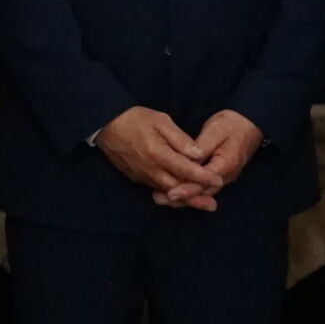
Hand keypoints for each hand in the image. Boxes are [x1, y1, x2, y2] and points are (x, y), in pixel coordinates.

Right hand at [99, 106, 213, 201]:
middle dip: (196, 197)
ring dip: (185, 199)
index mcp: (158, 154)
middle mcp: (151, 170)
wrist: (106, 125)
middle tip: (213, 204)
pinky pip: (158, 188)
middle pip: (177, 188)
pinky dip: (171, 193)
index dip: (202, 177)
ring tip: (202, 203)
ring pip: (167, 192)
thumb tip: (198, 153)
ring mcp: (143, 176)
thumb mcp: (161, 121)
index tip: (217, 180)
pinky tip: (181, 194)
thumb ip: (180, 138)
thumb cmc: (135, 119)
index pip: (185, 169)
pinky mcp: (137, 178)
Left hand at [158, 111, 263, 211]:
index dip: (186, 188)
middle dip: (181, 197)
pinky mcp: (218, 175)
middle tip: (158, 198)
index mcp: (226, 164)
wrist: (249, 124)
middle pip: (201, 193)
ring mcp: (223, 177)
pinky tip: (173, 188)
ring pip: (201, 192)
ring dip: (183, 196)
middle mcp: (225, 176)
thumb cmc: (231, 124)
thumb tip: (187, 160)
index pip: (204, 182)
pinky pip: (203, 187)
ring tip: (160, 197)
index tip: (170, 193)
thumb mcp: (215, 131)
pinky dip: (188, 189)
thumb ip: (201, 147)